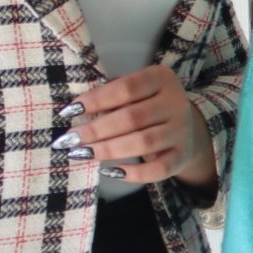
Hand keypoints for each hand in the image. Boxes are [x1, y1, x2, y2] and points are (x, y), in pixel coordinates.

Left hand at [55, 65, 212, 189]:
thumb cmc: (145, 106)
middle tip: (69, 140)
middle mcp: (176, 102)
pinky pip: (158, 169)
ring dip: (107, 150)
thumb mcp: (135, 92)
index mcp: (162, 79)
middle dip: (95, 130)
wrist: (183, 128)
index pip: (126, 88)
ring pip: (142, 143)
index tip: (69, 112)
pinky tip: (110, 171)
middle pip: (132, 118)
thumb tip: (74, 112)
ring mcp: (182, 130)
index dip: (96, 100)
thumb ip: (111, 96)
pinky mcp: (182, 155)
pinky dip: (133, 173)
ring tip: (81, 154)